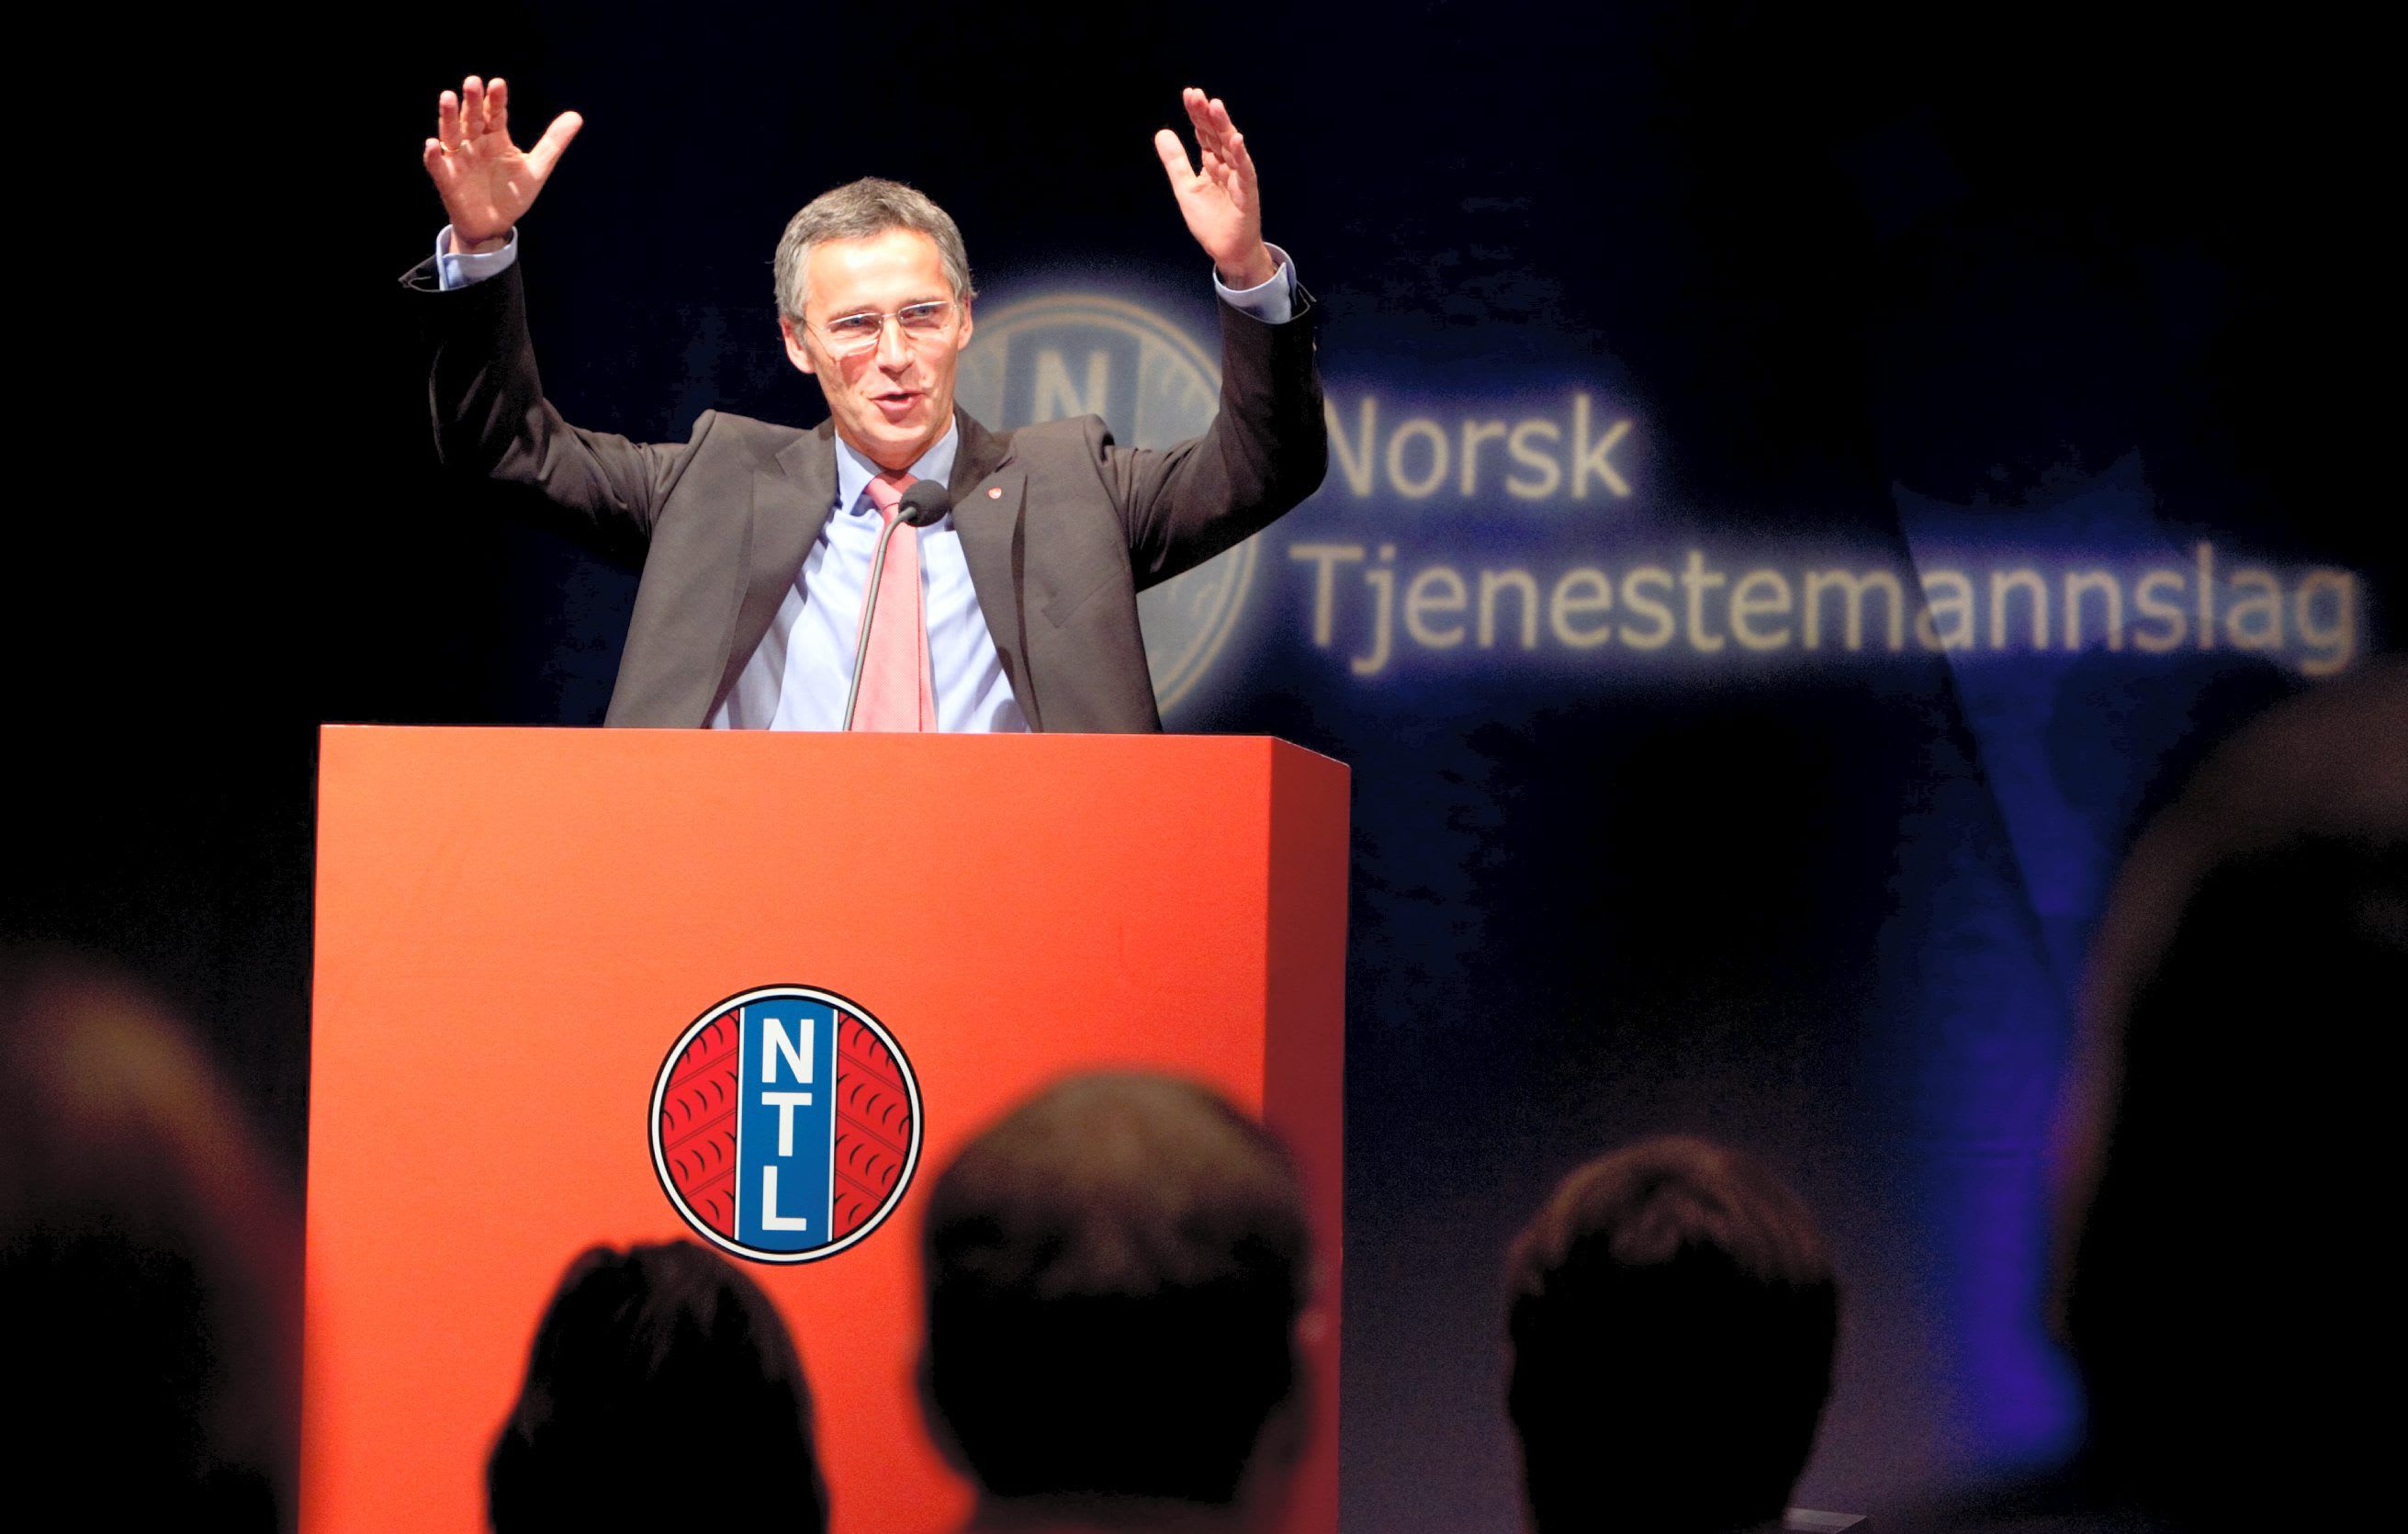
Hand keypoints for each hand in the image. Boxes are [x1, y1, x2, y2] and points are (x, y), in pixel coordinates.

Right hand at [420, 76, 582, 253]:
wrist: (495, 226)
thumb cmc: (512, 194)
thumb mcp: (537, 168)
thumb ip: (553, 142)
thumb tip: (576, 116)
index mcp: (495, 137)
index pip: (495, 114)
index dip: (496, 100)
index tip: (498, 84)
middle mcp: (474, 143)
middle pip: (472, 118)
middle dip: (472, 101)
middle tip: (473, 82)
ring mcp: (459, 159)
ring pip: (451, 134)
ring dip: (448, 117)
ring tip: (447, 97)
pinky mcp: (447, 178)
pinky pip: (437, 165)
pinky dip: (432, 155)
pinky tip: (431, 143)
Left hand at [1153, 88, 1275, 289]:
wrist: (1226, 251)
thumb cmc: (1211, 221)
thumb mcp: (1185, 187)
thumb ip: (1176, 161)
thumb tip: (1162, 132)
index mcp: (1212, 163)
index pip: (1204, 133)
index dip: (1197, 115)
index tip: (1189, 94)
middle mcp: (1227, 166)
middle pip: (1217, 135)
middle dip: (1208, 115)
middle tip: (1197, 94)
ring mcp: (1239, 177)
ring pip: (1231, 147)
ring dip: (1224, 126)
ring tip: (1215, 106)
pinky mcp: (1247, 193)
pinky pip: (1244, 171)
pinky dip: (1241, 155)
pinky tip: (1235, 139)